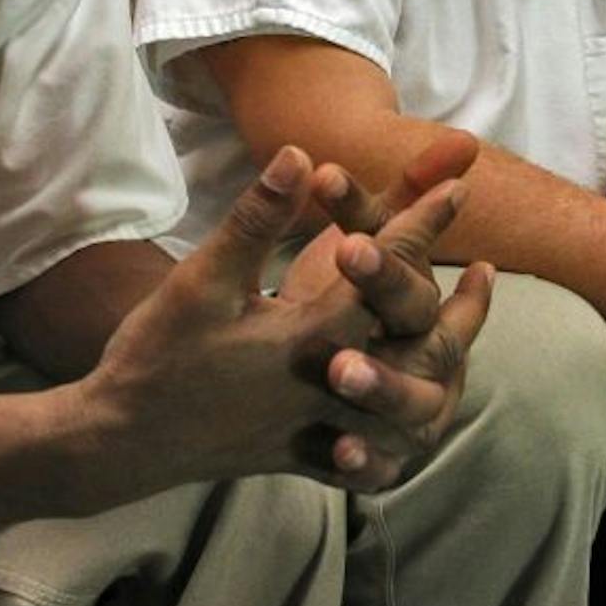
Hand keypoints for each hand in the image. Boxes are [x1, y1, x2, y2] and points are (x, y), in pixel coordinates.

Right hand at [82, 145, 484, 494]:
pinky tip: (413, 416)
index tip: (458, 188)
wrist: (119, 444)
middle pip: (414, 341)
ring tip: (466, 340)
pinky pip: (373, 451)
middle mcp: (329, 385)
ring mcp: (320, 426)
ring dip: (440, 364)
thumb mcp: (202, 278)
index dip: (422, 224)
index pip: (387, 271)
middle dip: (453, 299)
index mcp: (311, 337)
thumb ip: (258, 218)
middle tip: (486, 268)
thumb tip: (303, 153)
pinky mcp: (304, 453)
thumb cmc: (157, 356)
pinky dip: (404, 428)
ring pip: (405, 402)